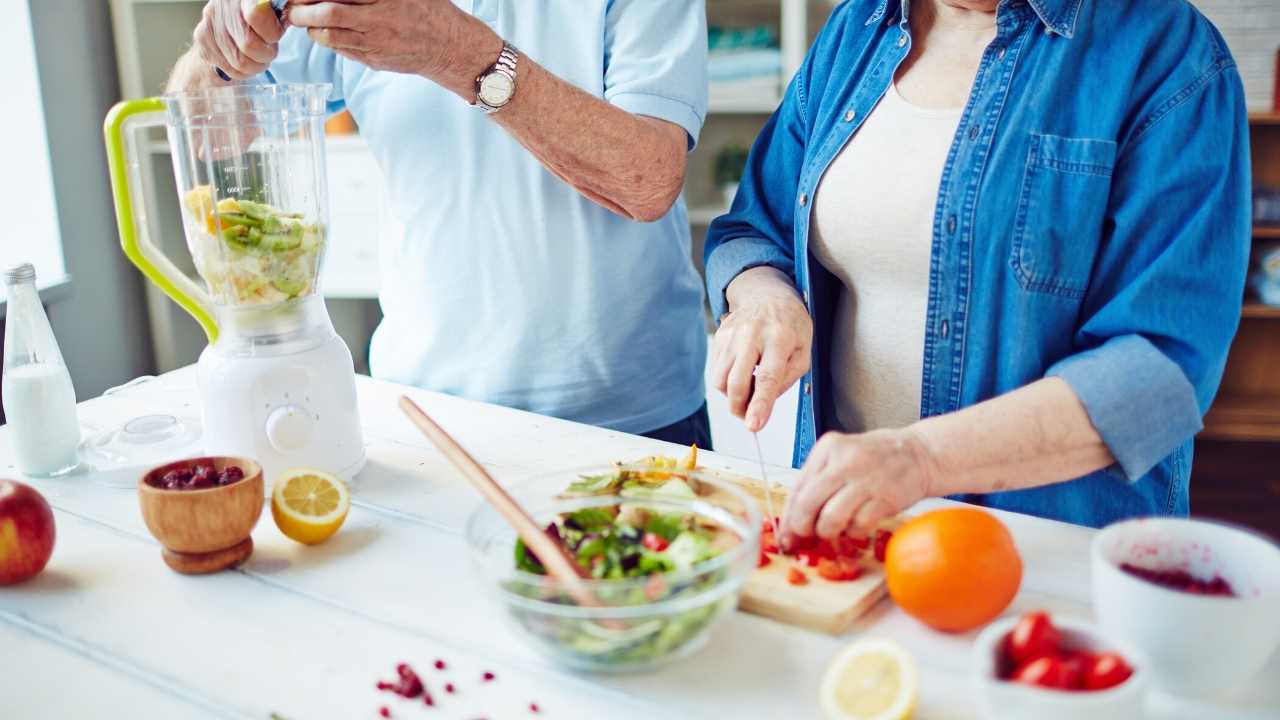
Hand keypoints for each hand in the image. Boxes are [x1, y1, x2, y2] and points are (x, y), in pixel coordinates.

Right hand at [193, 0, 284, 79]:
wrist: (224, 23)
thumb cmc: (257, 18)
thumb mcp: (273, 11)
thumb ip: (280, 14)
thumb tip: (289, 18)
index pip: (257, 15)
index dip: (272, 32)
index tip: (275, 35)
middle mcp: (221, 7)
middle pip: (249, 45)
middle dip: (266, 54)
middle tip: (268, 51)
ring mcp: (208, 24)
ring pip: (240, 62)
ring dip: (256, 66)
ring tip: (257, 57)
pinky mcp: (202, 41)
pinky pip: (229, 69)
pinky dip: (243, 72)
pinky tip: (243, 60)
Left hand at [288, 0, 500, 98]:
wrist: (450, 47)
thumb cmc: (428, 10)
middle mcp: (378, 18)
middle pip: (328, 13)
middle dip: (303, 10)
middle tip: (292, 8)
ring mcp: (375, 42)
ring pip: (330, 36)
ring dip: (311, 28)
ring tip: (304, 21)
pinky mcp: (374, 60)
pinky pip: (342, 50)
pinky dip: (328, 41)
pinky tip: (324, 34)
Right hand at [711, 266, 811, 431]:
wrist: (769, 296)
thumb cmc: (790, 326)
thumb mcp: (803, 353)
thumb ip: (786, 380)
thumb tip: (763, 404)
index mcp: (780, 338)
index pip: (767, 378)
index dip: (760, 405)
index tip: (753, 425)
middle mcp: (752, 334)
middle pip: (737, 382)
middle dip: (740, 408)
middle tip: (748, 416)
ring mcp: (732, 334)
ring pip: (720, 379)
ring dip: (732, 396)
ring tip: (748, 391)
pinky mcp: (719, 336)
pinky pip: (716, 370)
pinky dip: (727, 381)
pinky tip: (742, 374)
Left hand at [780, 429, 937, 548]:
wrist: (918, 454)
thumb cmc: (875, 459)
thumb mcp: (841, 458)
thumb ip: (816, 484)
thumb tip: (792, 522)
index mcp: (827, 449)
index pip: (797, 488)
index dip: (788, 517)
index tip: (786, 535)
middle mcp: (844, 461)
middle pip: (808, 505)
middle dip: (803, 528)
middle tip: (809, 535)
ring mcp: (866, 479)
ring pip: (830, 519)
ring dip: (829, 532)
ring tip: (837, 529)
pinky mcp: (886, 497)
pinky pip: (858, 526)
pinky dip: (854, 533)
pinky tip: (858, 525)